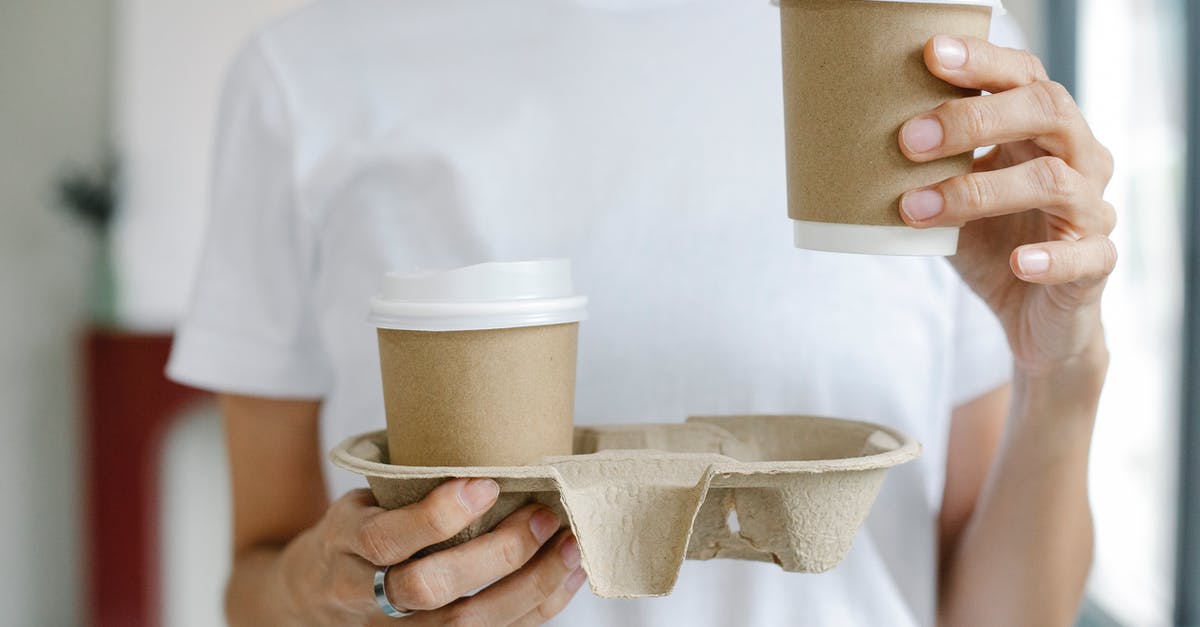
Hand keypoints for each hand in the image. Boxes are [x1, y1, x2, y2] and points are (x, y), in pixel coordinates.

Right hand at [278, 479, 585, 625]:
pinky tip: (568, 575)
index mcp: (345, 542)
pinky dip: (537, 607)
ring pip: (465, 624)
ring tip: (570, 546)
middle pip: (429, 589)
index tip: (486, 484)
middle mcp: (364, 593)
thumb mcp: (364, 498)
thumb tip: (496, 438)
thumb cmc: (358, 529)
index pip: (383, 540)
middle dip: (496, 554)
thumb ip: (411, 485)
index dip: (437, 517)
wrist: (315, 594)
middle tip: (542, 515)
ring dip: (529, 585)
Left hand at [897, 35, 1115, 379]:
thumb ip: (922, 166)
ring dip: (978, 192)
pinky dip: (1049, 258)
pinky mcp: (1097, 263)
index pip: (1023, 75)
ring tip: (916, 208)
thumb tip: (843, 137)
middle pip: (1045, 111)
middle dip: (973, 119)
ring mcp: (1092, 209)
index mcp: (1043, 129)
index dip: (983, 61)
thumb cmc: (989, 240)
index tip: (930, 53)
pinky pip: (1084, 255)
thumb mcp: (950, 195)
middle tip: (907, 140)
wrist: (1031, 316)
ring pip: (1053, 181)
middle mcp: (1079, 157)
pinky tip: (1016, 262)